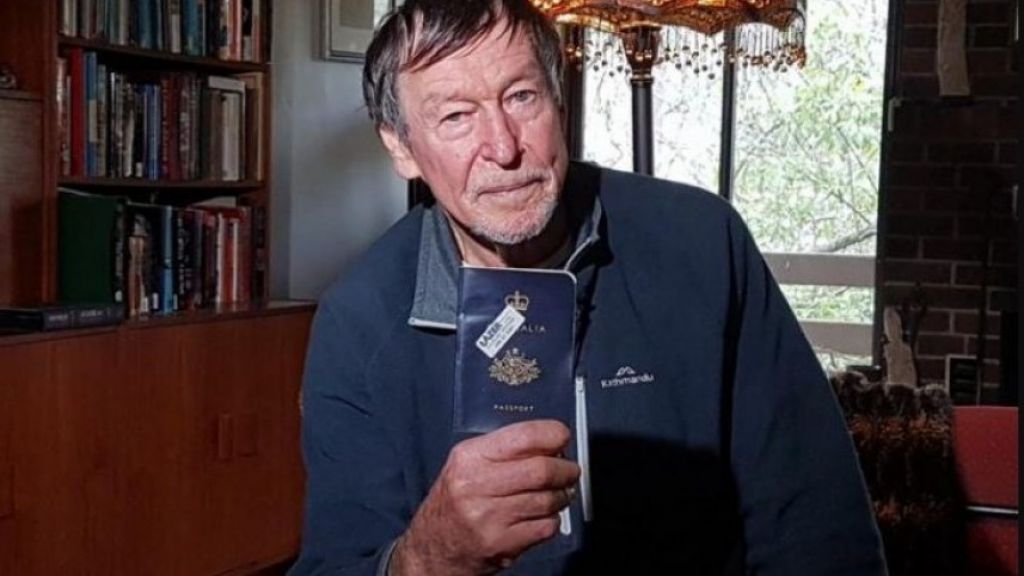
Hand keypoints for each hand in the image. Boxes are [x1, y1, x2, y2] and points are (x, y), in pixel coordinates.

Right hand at [389, 420, 579, 575]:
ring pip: (547, 500)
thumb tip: (548, 442)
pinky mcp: (501, 544)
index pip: (523, 436)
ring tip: (558, 494)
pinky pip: (545, 527)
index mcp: (469, 458)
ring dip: (561, 496)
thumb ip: (502, 451)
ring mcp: (489, 517)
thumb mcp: (466, 465)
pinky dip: (552, 520)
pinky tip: (542, 516)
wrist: (432, 549)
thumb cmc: (453, 503)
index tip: (562, 438)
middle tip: (570, 471)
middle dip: (566, 469)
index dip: (552, 435)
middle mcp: (476, 485)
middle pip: (541, 470)